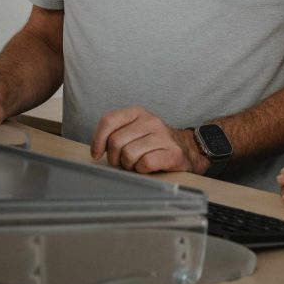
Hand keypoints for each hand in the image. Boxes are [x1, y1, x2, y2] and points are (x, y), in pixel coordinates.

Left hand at [90, 106, 208, 174]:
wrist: (187, 148)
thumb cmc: (154, 142)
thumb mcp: (135, 129)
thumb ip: (116, 132)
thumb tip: (96, 149)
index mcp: (138, 113)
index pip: (108, 120)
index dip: (98, 139)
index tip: (97, 153)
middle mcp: (150, 121)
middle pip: (116, 141)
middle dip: (114, 157)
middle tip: (122, 161)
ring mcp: (162, 136)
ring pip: (128, 154)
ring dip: (128, 165)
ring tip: (136, 163)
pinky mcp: (171, 153)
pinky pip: (144, 164)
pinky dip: (141, 170)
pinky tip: (147, 167)